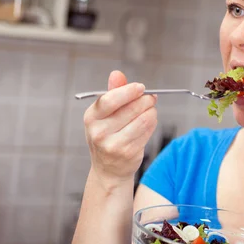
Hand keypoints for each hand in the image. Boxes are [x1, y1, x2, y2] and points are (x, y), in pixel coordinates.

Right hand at [83, 71, 157, 187]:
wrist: (108, 169)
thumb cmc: (107, 136)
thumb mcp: (104, 114)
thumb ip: (112, 93)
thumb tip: (117, 74)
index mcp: (91, 117)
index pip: (110, 99)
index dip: (129, 91)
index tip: (141, 87)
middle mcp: (99, 132)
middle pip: (131, 108)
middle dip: (145, 100)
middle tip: (151, 98)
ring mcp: (113, 144)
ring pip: (143, 120)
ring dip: (151, 112)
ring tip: (150, 110)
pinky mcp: (128, 153)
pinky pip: (148, 132)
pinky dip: (152, 124)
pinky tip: (149, 122)